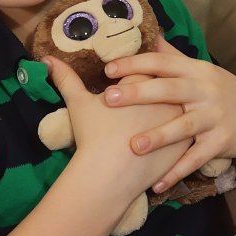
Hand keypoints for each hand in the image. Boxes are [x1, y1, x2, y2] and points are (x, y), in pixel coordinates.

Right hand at [43, 55, 191, 204]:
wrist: (109, 176)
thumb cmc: (93, 135)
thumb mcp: (78, 103)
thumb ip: (65, 77)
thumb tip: (46, 59)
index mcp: (143, 82)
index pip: (150, 63)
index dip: (146, 63)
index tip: (146, 62)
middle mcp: (166, 97)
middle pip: (171, 82)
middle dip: (168, 82)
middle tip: (162, 82)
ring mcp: (179, 121)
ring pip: (185, 106)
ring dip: (181, 105)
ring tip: (179, 105)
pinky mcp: (185, 145)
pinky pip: (189, 132)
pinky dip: (185, 131)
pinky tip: (184, 130)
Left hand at [102, 37, 235, 190]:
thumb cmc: (217, 91)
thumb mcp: (199, 70)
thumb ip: (172, 56)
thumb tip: (148, 33)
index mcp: (195, 70)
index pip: (162, 62)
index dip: (135, 64)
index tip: (108, 69)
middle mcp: (204, 91)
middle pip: (169, 90)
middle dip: (139, 93)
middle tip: (110, 99)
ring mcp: (214, 117)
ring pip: (184, 127)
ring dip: (159, 136)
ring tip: (134, 146)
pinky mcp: (220, 142)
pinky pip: (196, 159)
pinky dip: (176, 172)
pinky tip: (156, 184)